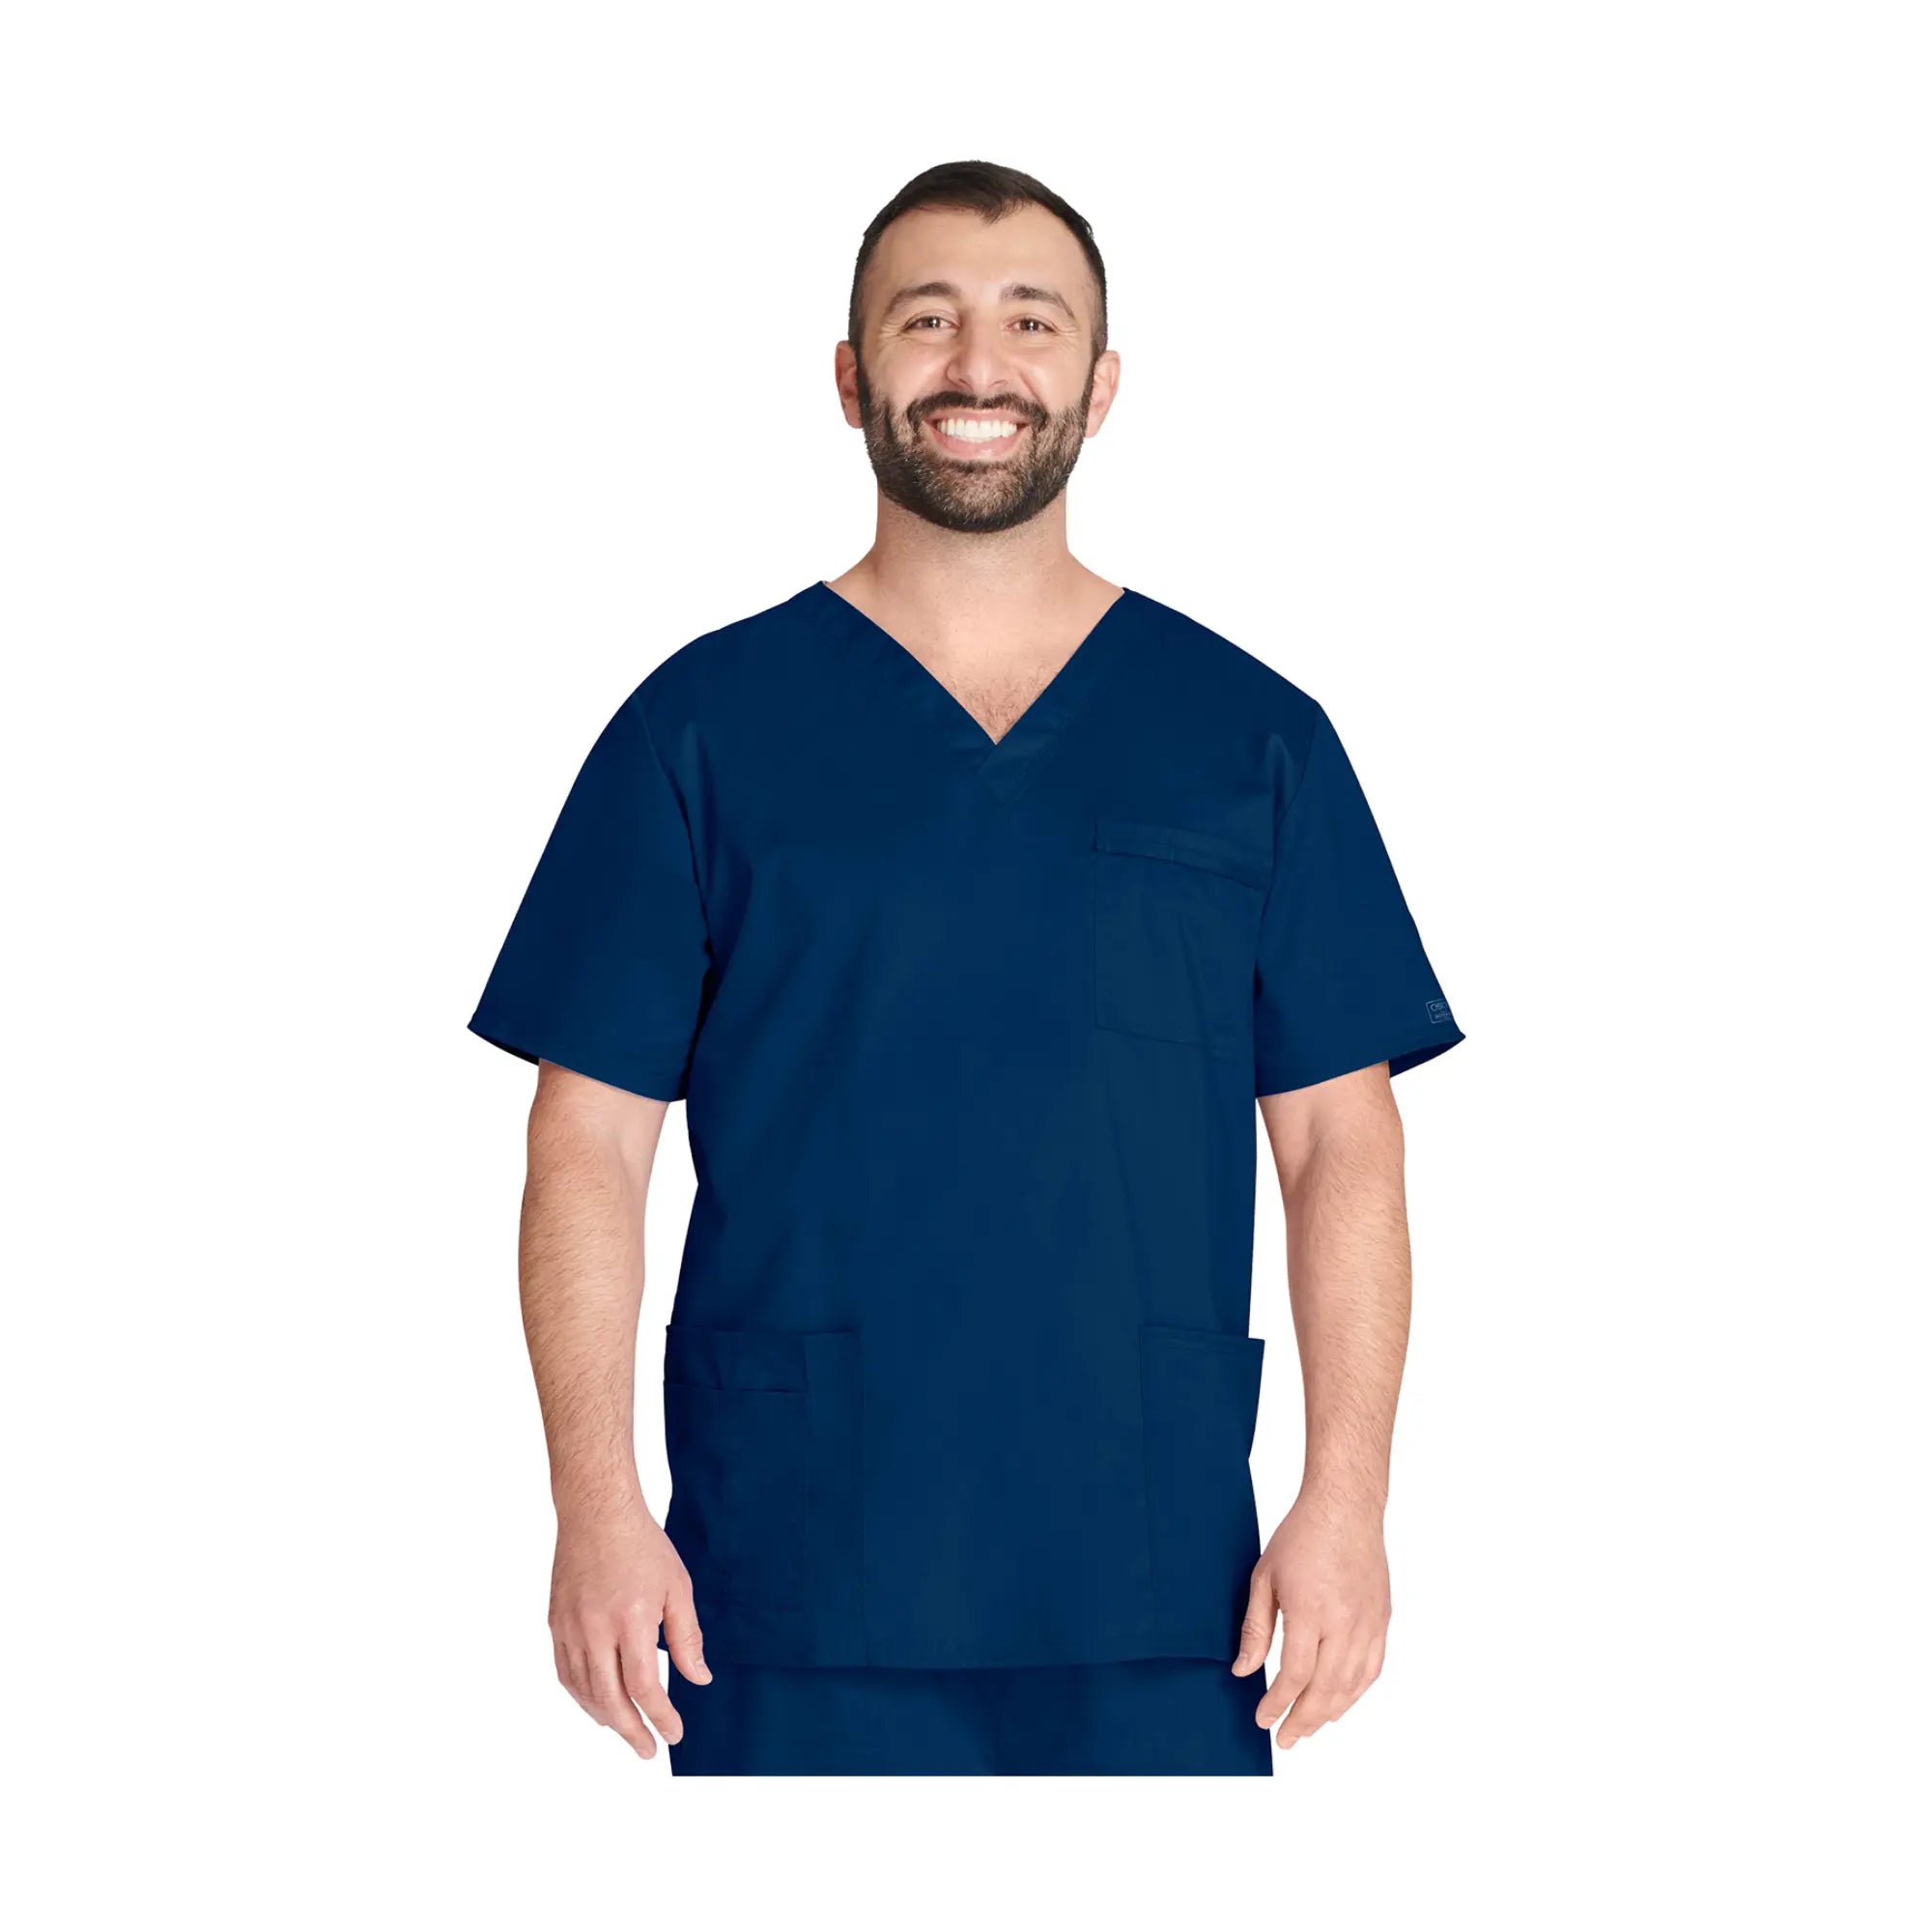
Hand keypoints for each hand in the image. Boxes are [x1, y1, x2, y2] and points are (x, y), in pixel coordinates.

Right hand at [548, 1503, 710, 1757]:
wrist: (597, 1514)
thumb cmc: (642, 1546)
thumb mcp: (677, 1588)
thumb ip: (686, 1638)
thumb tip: (699, 1679)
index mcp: (631, 1620)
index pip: (644, 1687)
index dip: (660, 1717)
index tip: (674, 1735)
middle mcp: (596, 1630)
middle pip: (610, 1699)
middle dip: (631, 1732)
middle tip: (648, 1751)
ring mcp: (571, 1628)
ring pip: (584, 1691)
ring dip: (606, 1718)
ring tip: (626, 1730)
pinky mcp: (556, 1623)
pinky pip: (565, 1673)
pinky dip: (581, 1696)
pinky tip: (596, 1704)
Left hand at [1231, 1491, 1390, 1750]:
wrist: (1345, 1509)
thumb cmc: (1301, 1537)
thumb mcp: (1264, 1578)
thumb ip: (1256, 1629)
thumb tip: (1243, 1671)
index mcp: (1311, 1611)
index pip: (1295, 1676)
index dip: (1278, 1704)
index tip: (1263, 1719)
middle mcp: (1345, 1623)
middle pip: (1326, 1690)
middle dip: (1304, 1720)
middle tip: (1286, 1739)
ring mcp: (1369, 1624)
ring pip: (1352, 1686)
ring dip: (1330, 1713)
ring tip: (1308, 1726)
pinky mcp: (1382, 1620)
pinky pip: (1372, 1669)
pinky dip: (1355, 1693)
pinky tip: (1339, 1702)